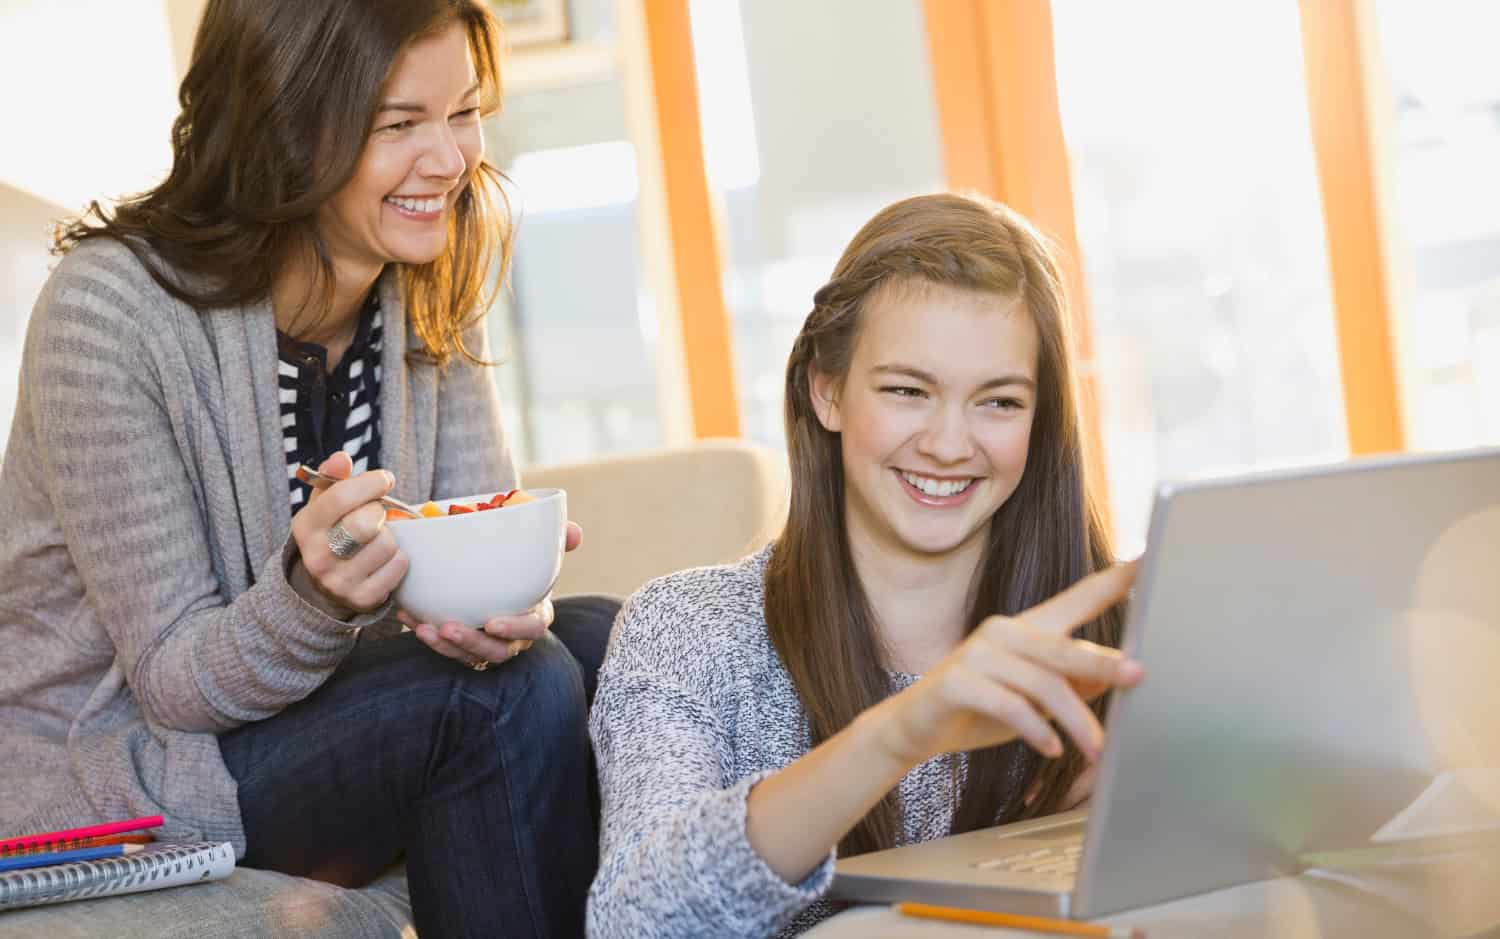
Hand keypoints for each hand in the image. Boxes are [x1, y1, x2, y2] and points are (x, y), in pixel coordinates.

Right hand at [289, 452, 407, 615]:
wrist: (326, 585)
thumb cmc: (332, 533)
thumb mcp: (324, 505)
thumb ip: (333, 478)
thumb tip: (341, 458)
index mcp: (305, 526)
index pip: (341, 496)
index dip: (370, 483)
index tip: (384, 480)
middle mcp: (317, 556)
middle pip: (366, 523)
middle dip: (380, 512)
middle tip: (379, 514)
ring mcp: (338, 581)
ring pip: (386, 545)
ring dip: (392, 537)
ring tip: (379, 538)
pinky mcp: (362, 598)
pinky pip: (398, 567)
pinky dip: (400, 558)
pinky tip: (386, 558)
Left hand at [404, 518, 581, 666]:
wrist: (496, 577)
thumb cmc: (523, 568)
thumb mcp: (542, 552)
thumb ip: (559, 540)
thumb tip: (575, 533)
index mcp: (535, 614)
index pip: (533, 628)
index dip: (515, 629)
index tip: (492, 622)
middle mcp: (512, 637)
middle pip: (498, 651)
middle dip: (472, 643)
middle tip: (448, 627)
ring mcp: (487, 644)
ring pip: (469, 655)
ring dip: (445, 646)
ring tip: (424, 628)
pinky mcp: (463, 646)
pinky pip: (446, 648)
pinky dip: (427, 635)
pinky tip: (408, 616)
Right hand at [869, 562, 1143, 768]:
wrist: (916, 725)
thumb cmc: (981, 708)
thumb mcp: (1036, 699)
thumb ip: (1073, 684)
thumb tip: (1119, 677)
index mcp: (1028, 628)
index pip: (1079, 597)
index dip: (1115, 579)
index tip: (1150, 558)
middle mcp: (1003, 631)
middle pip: (1065, 646)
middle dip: (1104, 662)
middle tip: (1139, 677)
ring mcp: (978, 654)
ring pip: (1042, 683)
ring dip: (1074, 720)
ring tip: (1095, 749)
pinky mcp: (958, 681)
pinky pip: (1010, 705)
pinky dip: (1036, 729)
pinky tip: (1051, 748)